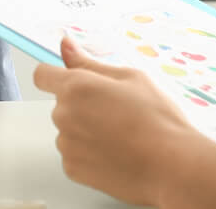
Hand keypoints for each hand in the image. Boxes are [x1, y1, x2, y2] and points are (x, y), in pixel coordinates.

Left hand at [34, 37, 201, 205]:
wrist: (172, 167)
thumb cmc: (158, 122)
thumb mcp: (130, 78)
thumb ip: (90, 62)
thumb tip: (66, 46)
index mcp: (76, 86)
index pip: (43, 75)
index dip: (56, 75)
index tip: (71, 80)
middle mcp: (64, 115)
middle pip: (62, 103)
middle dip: (82, 104)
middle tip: (116, 111)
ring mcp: (67, 144)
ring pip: (68, 129)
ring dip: (85, 129)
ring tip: (120, 135)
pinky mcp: (72, 169)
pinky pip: (74, 153)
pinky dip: (89, 153)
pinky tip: (115, 153)